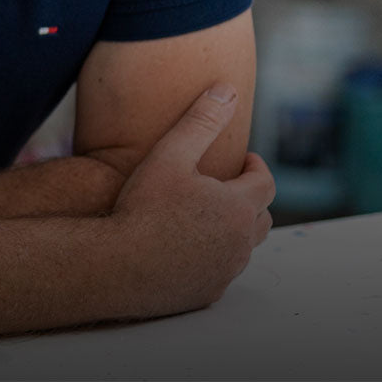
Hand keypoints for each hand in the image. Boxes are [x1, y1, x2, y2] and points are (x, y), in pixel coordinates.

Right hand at [108, 83, 275, 318]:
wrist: (116, 266)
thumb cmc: (141, 209)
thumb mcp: (169, 155)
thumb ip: (201, 121)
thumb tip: (227, 89)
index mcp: (239, 207)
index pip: (265, 182)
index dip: (255, 168)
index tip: (243, 161)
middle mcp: (240, 243)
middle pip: (262, 218)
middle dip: (251, 200)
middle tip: (228, 188)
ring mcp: (225, 271)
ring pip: (243, 248)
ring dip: (234, 230)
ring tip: (208, 216)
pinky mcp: (206, 292)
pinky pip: (220, 272)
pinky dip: (213, 257)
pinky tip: (188, 248)